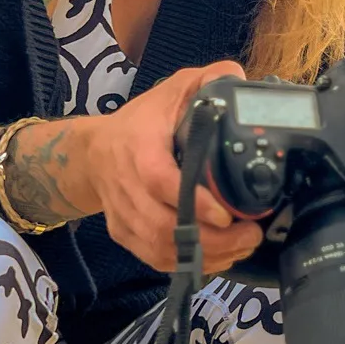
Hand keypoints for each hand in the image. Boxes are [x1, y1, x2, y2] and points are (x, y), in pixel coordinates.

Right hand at [78, 62, 263, 274]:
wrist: (93, 152)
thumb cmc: (141, 121)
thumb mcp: (173, 89)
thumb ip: (208, 80)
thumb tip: (241, 81)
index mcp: (138, 148)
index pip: (161, 181)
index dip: (192, 203)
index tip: (226, 214)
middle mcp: (126, 186)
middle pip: (163, 227)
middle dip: (211, 240)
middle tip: (250, 235)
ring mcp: (123, 215)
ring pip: (160, 249)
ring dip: (205, 255)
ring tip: (242, 246)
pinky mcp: (125, 235)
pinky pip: (156, 259)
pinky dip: (189, 263)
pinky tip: (219, 257)